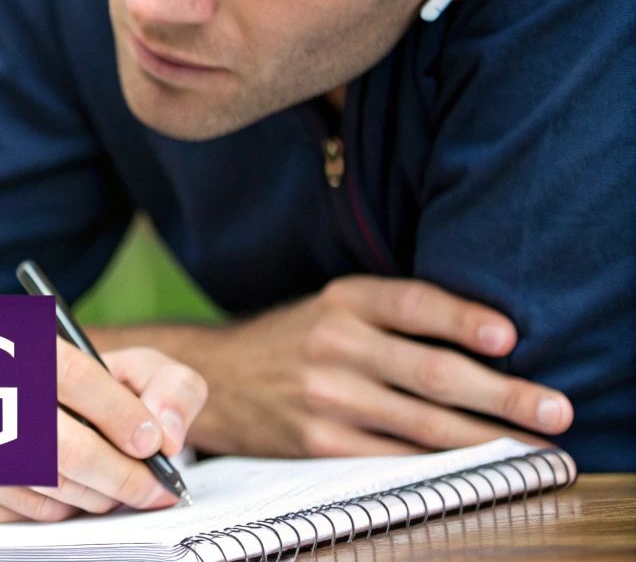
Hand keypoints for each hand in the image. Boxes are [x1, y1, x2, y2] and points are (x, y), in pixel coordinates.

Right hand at [0, 344, 205, 525]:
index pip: (73, 375)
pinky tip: (63, 487)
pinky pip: (23, 517)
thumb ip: (171, 387)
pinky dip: (56, 511)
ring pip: (50, 491)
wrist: (19, 400)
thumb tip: (168, 434)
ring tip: (107, 482)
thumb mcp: (134, 367)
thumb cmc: (94, 391)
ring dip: (93, 497)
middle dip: (123, 478)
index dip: (120, 415)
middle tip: (152, 488)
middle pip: (66, 450)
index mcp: (26, 345)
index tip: (153, 446)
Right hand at [157, 276, 572, 457]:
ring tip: (533, 445)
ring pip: (423, 424)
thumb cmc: (291, 340)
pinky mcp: (318, 442)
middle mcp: (332, 344)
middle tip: (554, 410)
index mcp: (341, 300)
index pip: (413, 304)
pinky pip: (393, 458)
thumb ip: (393, 314)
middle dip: (504, 395)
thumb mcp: (331, 306)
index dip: (464, 319)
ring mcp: (324, 397)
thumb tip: (489, 339)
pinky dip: (440, 464)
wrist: (210, 377)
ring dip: (488, 438)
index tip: (510, 339)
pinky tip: (474, 466)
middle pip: (431, 372)